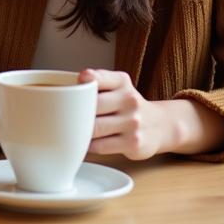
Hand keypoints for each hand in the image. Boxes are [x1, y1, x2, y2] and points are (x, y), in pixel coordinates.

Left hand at [80, 68, 223, 158]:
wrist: (160, 125)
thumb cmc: (127, 104)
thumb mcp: (117, 86)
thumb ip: (95, 83)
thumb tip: (66, 90)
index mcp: (121, 81)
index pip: (96, 77)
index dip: (80, 83)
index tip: (69, 90)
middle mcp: (129, 99)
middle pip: (92, 105)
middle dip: (76, 112)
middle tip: (64, 116)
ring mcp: (133, 122)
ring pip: (95, 128)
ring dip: (81, 130)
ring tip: (72, 130)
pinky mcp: (133, 143)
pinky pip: (100, 146)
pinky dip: (88, 145)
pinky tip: (85, 142)